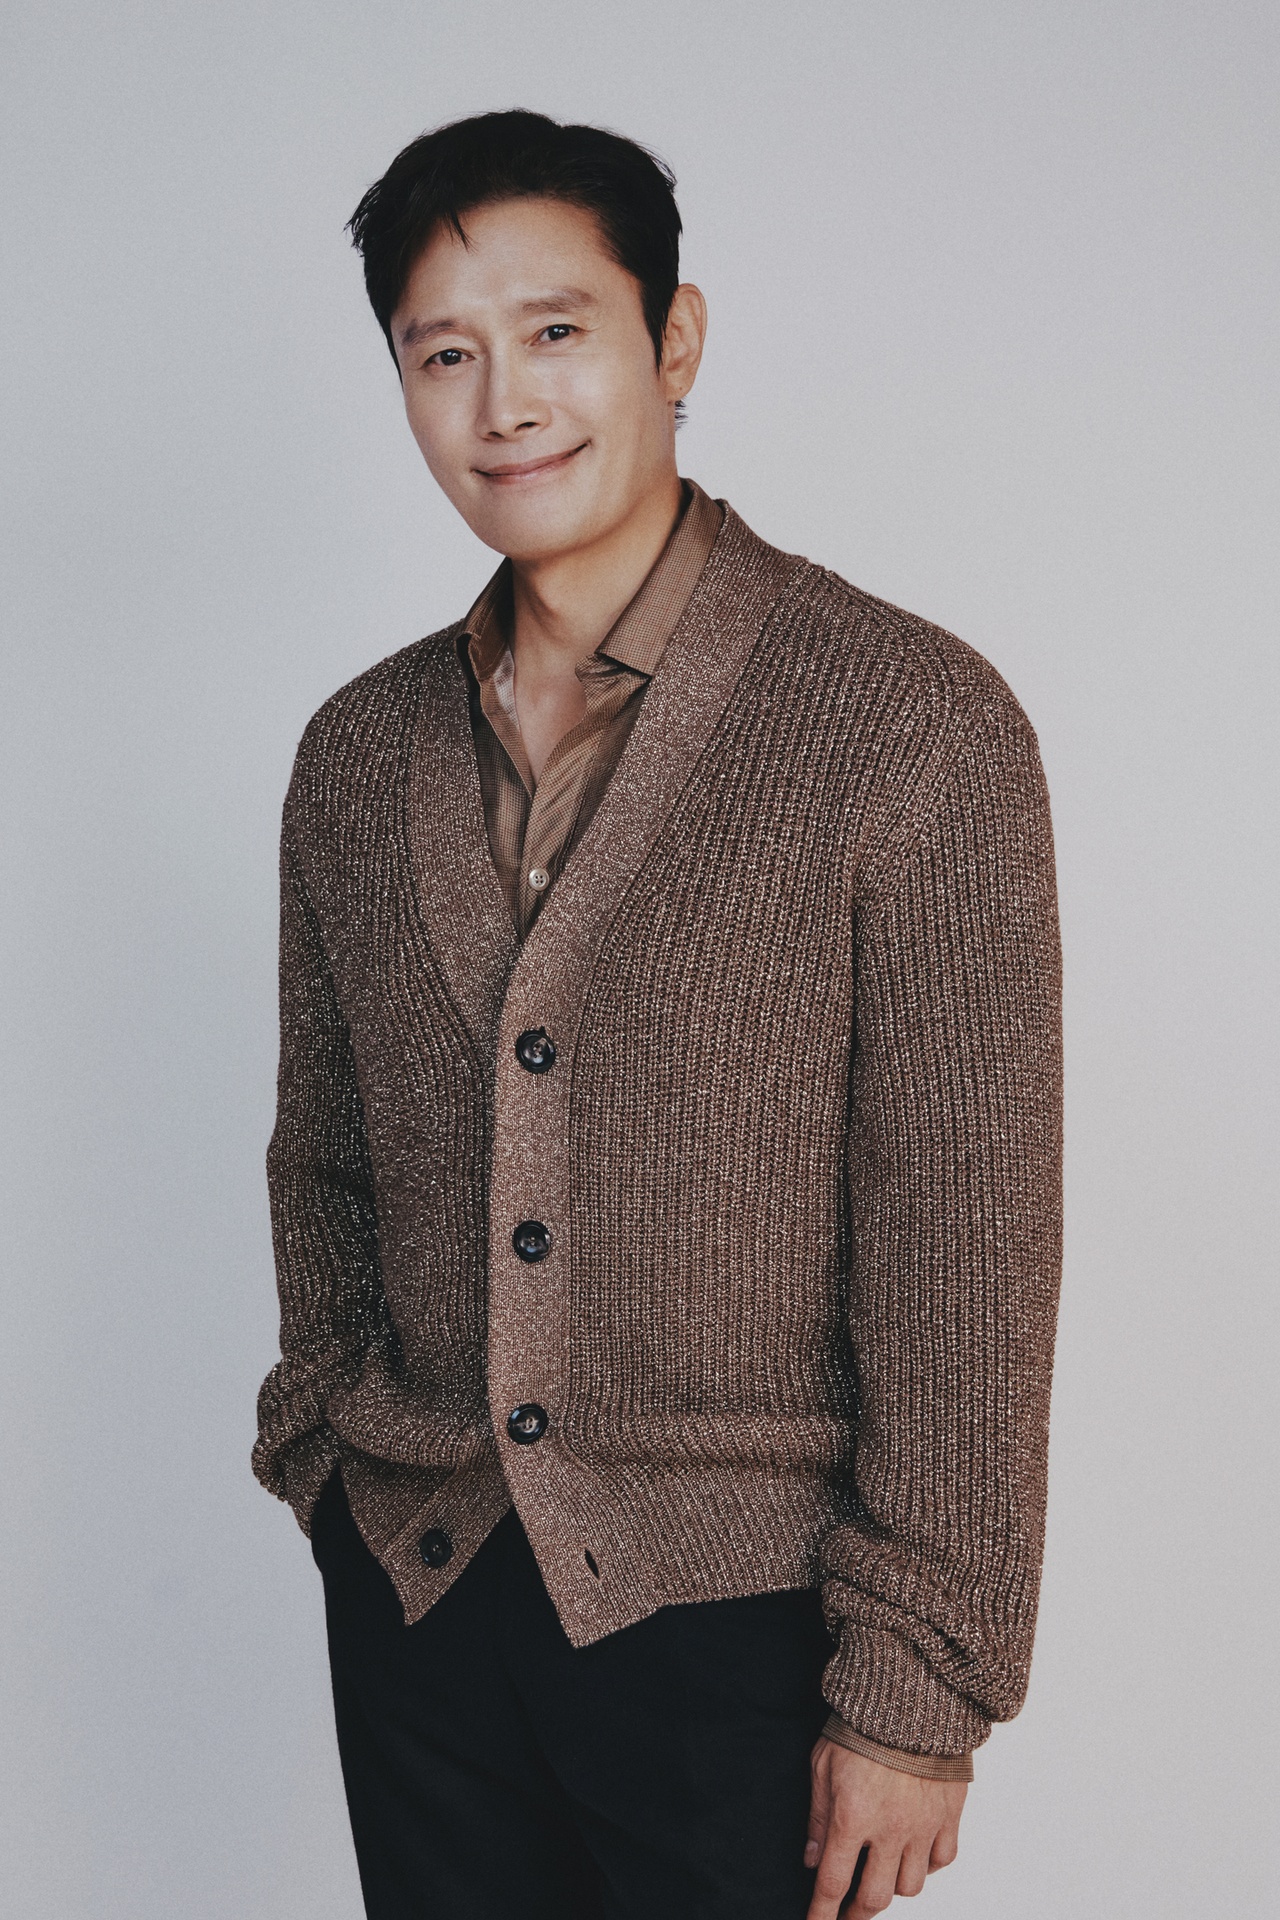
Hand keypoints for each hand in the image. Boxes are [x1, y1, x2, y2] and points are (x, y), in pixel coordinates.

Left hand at [805, 1738, 965, 1917]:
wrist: (912, 1695)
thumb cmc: (861, 1725)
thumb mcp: (822, 1764)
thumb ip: (817, 1816)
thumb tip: (811, 1858)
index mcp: (853, 1817)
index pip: (833, 1883)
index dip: (822, 1913)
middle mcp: (890, 1830)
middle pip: (874, 1897)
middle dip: (857, 1912)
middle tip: (849, 1912)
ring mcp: (923, 1825)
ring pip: (910, 1886)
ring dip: (892, 1887)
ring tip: (881, 1875)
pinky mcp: (949, 1814)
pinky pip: (942, 1860)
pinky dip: (927, 1865)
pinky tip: (914, 1854)